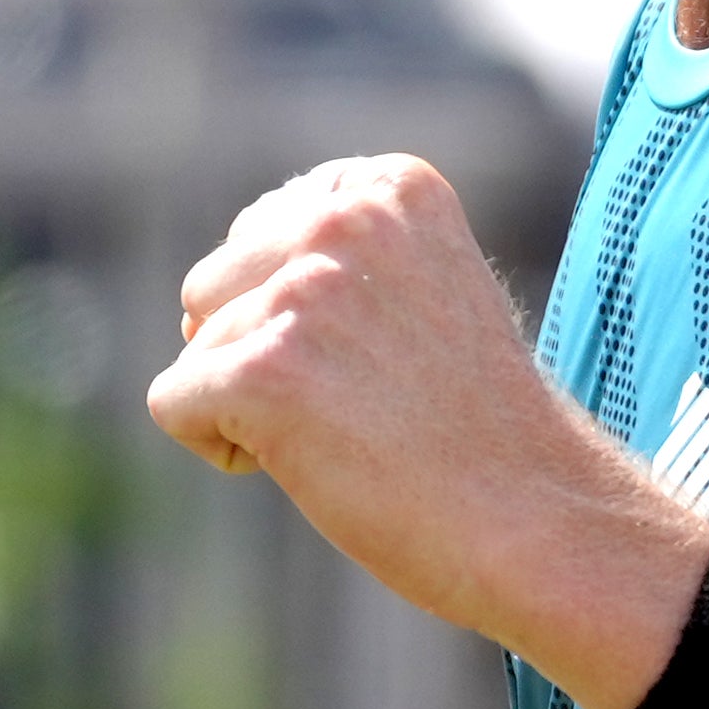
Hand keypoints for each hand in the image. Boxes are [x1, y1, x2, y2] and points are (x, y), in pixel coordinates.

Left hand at [148, 157, 708, 708]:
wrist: (536, 521)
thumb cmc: (477, 430)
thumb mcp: (422, 295)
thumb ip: (336, 264)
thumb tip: (197, 302)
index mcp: (390, 187)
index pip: (264, 231)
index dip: (298, 313)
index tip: (379, 355)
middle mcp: (345, 220)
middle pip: (213, 283)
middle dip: (258, 351)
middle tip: (362, 403)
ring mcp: (305, 292)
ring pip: (195, 347)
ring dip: (248, 404)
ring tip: (347, 433)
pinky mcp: (265, 371)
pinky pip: (172, 403)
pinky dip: (215, 446)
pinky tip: (306, 463)